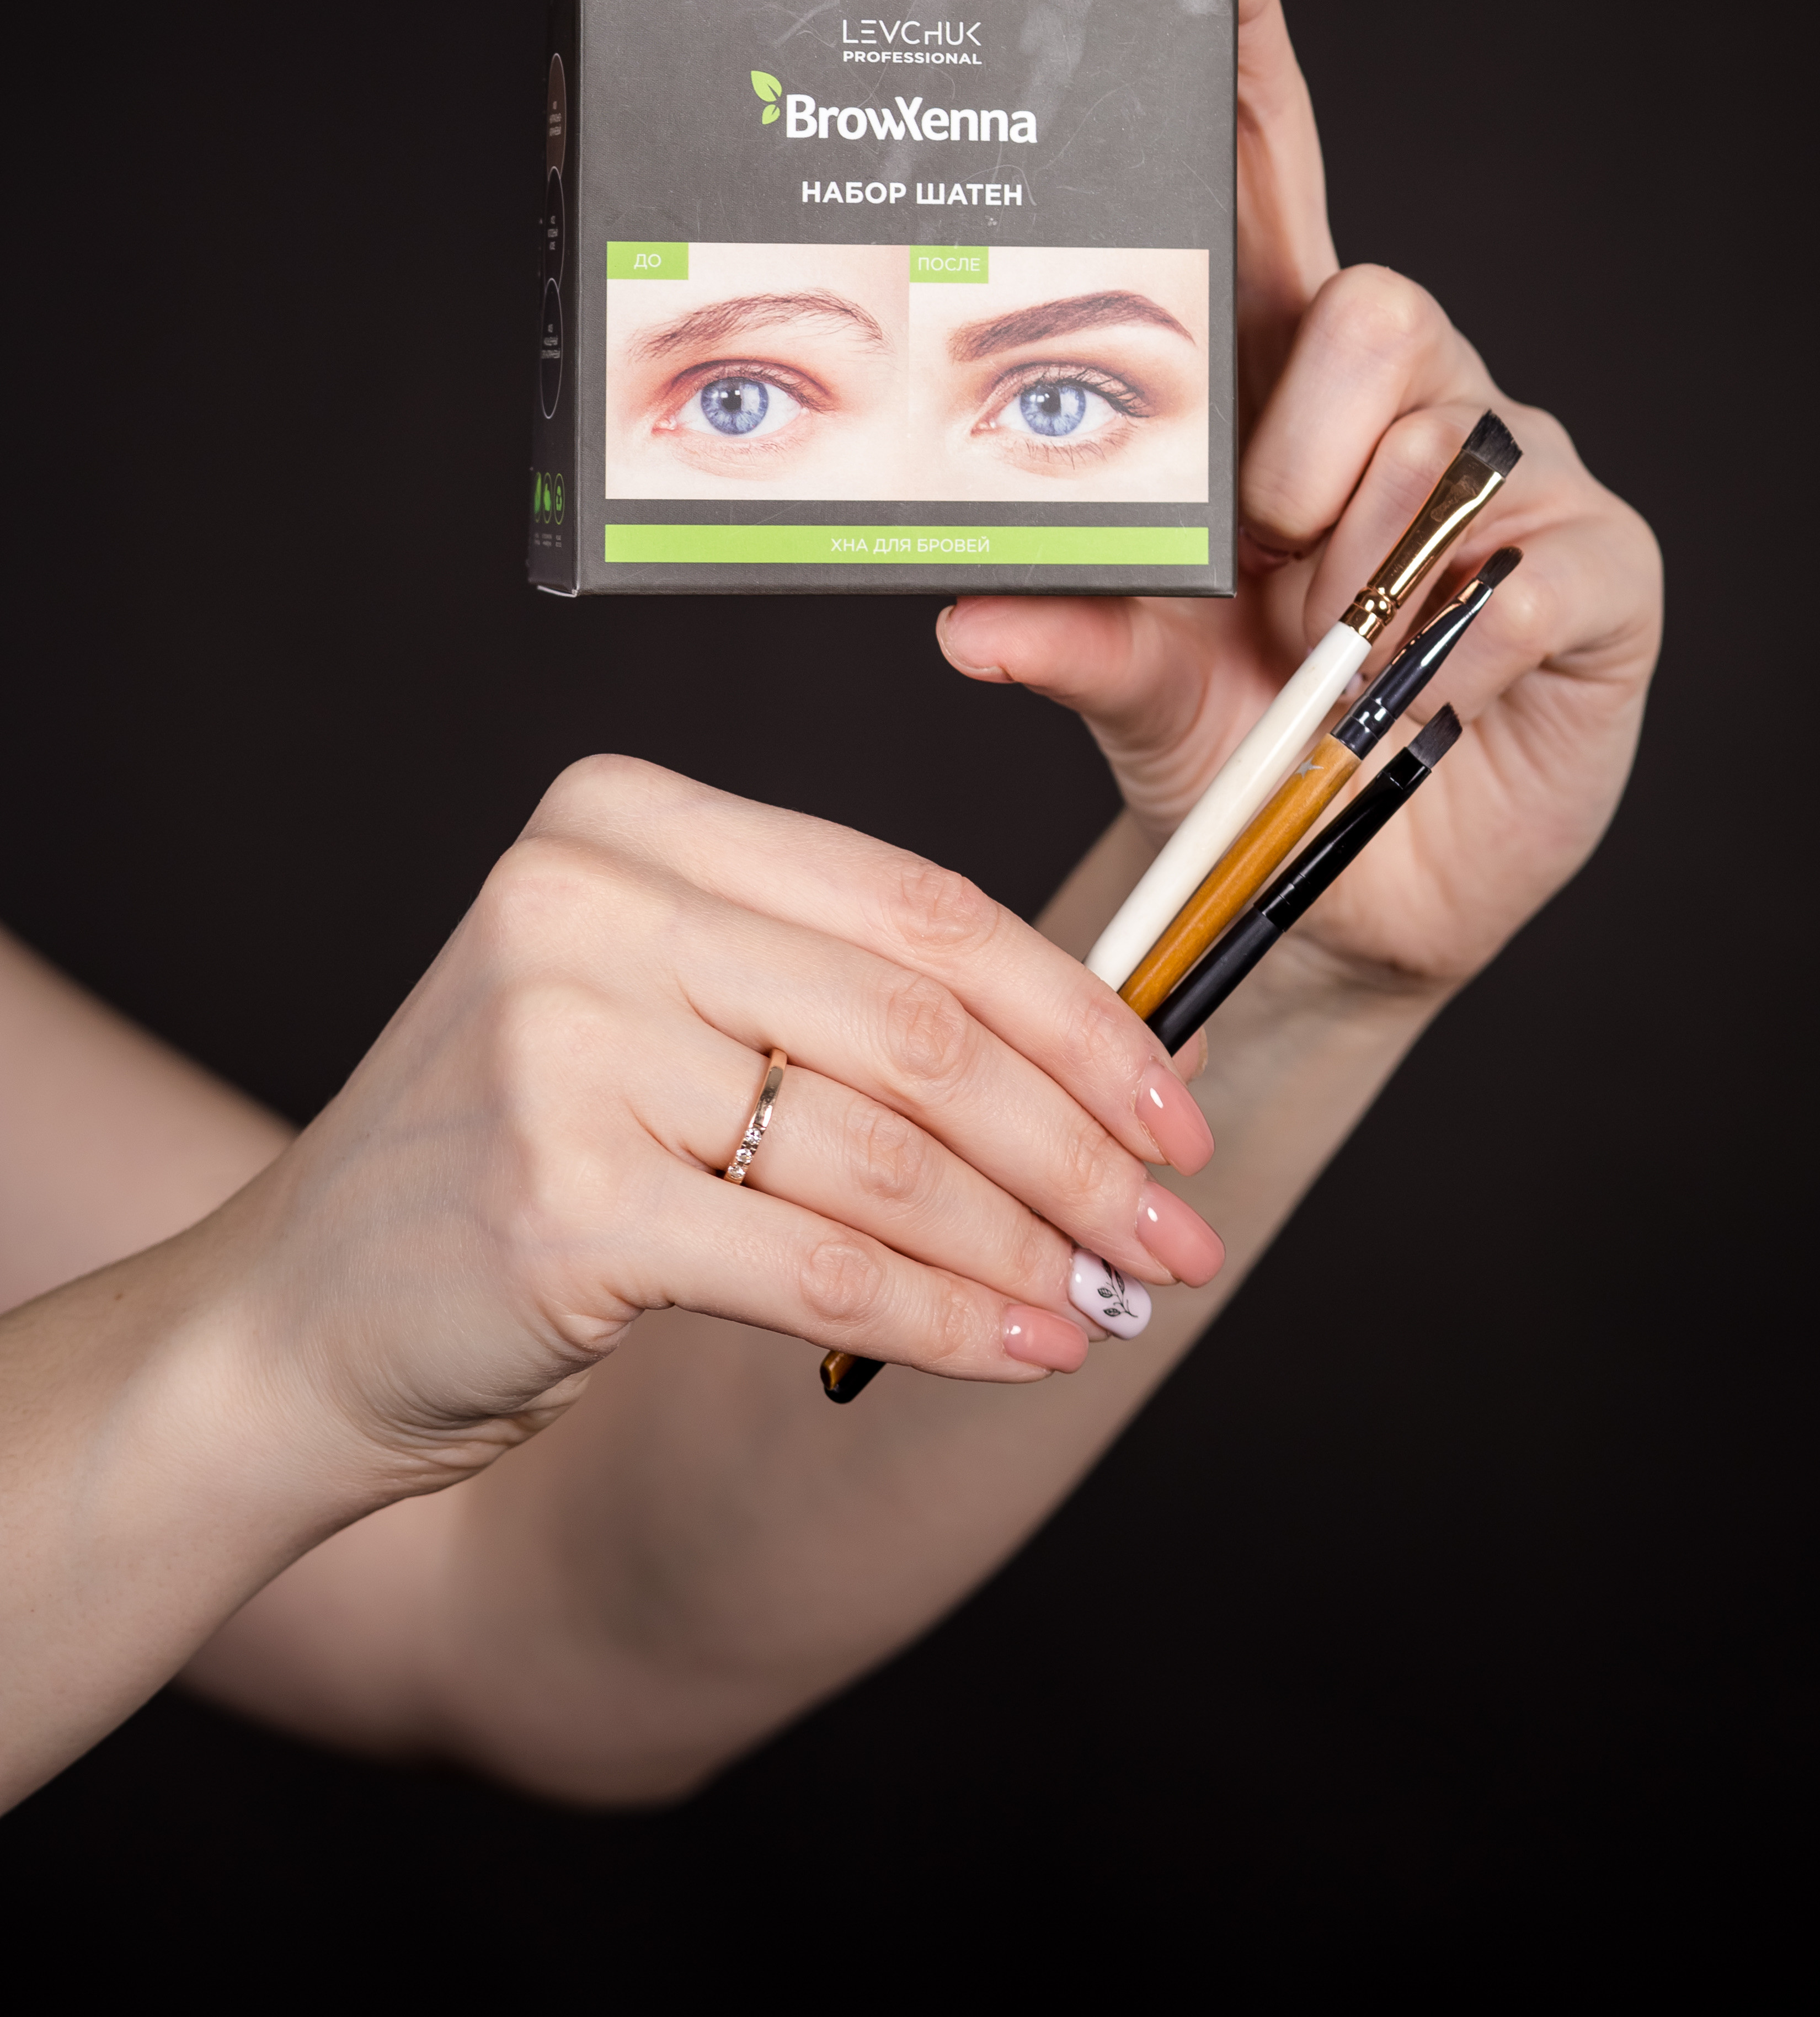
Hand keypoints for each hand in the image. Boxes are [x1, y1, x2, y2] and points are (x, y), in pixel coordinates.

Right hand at [219, 759, 1225, 1495]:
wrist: (294, 1317)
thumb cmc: (519, 1161)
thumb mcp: (656, 1020)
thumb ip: (839, 1008)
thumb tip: (1105, 1069)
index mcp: (623, 819)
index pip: (915, 902)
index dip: (1074, 1009)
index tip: (1174, 1099)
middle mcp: (584, 901)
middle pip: (920, 1023)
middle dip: (1080, 1139)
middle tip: (1176, 1223)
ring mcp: (560, 1044)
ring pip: (887, 1150)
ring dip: (1032, 1242)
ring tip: (1112, 1299)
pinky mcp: (560, 1200)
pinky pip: (822, 1268)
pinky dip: (950, 1317)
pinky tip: (1024, 1350)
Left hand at [937, 0, 1662, 1000]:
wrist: (1348, 889)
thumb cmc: (1239, 749)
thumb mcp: (1142, 688)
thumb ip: (1078, 634)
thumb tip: (968, 617)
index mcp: (1286, 389)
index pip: (1276, 195)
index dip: (1254, 79)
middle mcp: (1406, 400)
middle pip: (1377, 304)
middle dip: (1305, 430)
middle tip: (1267, 545)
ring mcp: (1514, 473)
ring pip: (1444, 440)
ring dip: (1365, 568)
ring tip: (1335, 654)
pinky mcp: (1600, 569)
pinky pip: (1533, 562)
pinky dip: (1458, 638)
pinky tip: (1428, 689)